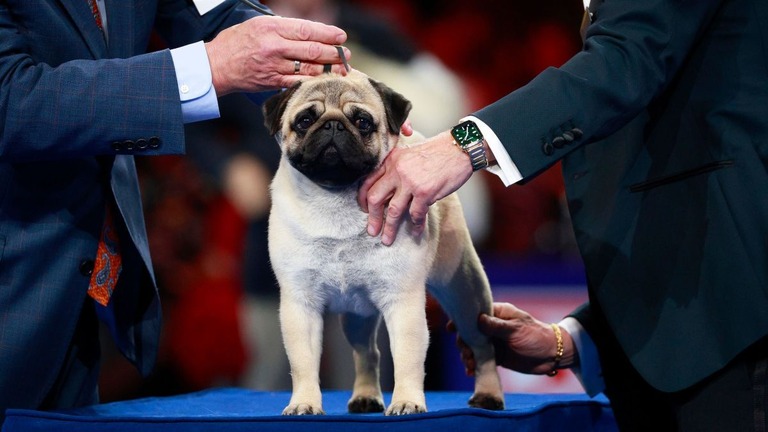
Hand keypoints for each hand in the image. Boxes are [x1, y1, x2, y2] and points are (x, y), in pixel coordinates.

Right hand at [205, 15, 349, 94]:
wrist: (216, 66)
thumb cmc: (236, 42)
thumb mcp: (258, 24)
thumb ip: (283, 27)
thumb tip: (309, 32)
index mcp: (271, 27)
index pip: (306, 30)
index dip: (327, 34)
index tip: (340, 36)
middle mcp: (274, 47)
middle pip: (312, 50)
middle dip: (333, 53)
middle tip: (345, 54)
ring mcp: (274, 66)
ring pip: (308, 68)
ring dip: (327, 70)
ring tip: (340, 69)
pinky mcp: (272, 82)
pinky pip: (298, 82)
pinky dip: (312, 81)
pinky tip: (323, 80)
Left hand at [357, 131, 471, 245]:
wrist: (460, 148)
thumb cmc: (437, 152)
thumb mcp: (410, 154)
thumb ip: (397, 169)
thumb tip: (389, 191)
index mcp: (391, 160)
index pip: (368, 181)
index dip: (363, 199)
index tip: (364, 210)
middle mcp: (397, 170)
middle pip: (375, 198)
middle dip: (372, 218)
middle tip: (372, 231)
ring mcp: (410, 182)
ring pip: (393, 211)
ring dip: (390, 228)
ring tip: (387, 239)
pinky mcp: (425, 192)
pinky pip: (416, 214)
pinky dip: (416, 225)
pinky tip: (415, 232)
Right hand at [449, 302, 575, 375]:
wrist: (552, 355)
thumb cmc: (537, 336)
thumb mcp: (517, 329)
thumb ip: (497, 325)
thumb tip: (478, 319)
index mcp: (498, 313)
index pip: (475, 313)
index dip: (462, 320)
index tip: (451, 328)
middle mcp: (492, 326)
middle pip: (470, 332)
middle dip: (464, 343)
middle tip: (466, 353)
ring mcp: (493, 341)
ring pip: (473, 347)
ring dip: (468, 355)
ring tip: (469, 365)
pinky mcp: (496, 356)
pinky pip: (480, 359)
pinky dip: (474, 364)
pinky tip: (471, 371)